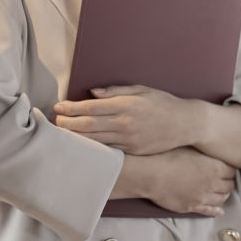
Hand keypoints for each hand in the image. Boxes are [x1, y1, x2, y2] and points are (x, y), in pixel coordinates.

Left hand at [56, 85, 204, 155]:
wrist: (186, 124)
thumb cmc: (164, 103)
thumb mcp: (143, 90)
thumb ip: (117, 91)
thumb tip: (93, 93)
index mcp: (127, 105)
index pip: (91, 107)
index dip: (71, 107)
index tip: (59, 106)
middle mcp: (125, 123)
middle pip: (87, 124)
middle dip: (67, 123)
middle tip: (55, 121)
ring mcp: (128, 139)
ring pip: (93, 139)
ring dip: (74, 136)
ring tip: (62, 133)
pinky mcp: (131, 150)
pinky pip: (106, 149)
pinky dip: (91, 147)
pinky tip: (81, 144)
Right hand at [124, 148, 237, 216]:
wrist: (151, 175)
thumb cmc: (170, 157)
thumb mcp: (192, 149)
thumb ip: (206, 153)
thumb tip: (214, 150)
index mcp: (216, 167)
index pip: (233, 171)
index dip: (230, 169)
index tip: (227, 168)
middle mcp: (213, 183)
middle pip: (229, 185)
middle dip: (228, 182)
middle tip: (224, 180)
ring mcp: (202, 197)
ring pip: (221, 199)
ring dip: (223, 195)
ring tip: (221, 192)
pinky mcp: (191, 207)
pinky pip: (208, 211)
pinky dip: (216, 211)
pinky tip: (219, 211)